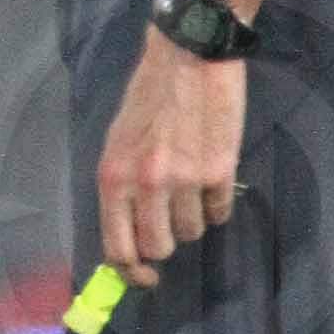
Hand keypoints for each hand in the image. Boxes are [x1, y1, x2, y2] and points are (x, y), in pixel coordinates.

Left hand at [95, 33, 242, 286]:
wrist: (189, 56)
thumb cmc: (148, 97)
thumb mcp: (117, 141)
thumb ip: (122, 188)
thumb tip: (128, 236)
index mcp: (113, 178)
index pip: (117, 247)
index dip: (131, 272)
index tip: (144, 277)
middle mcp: (146, 184)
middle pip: (158, 248)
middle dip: (165, 242)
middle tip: (169, 221)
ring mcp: (185, 179)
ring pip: (191, 231)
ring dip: (192, 218)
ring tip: (189, 186)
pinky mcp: (221, 170)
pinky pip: (220, 212)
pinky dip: (217, 205)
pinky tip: (211, 179)